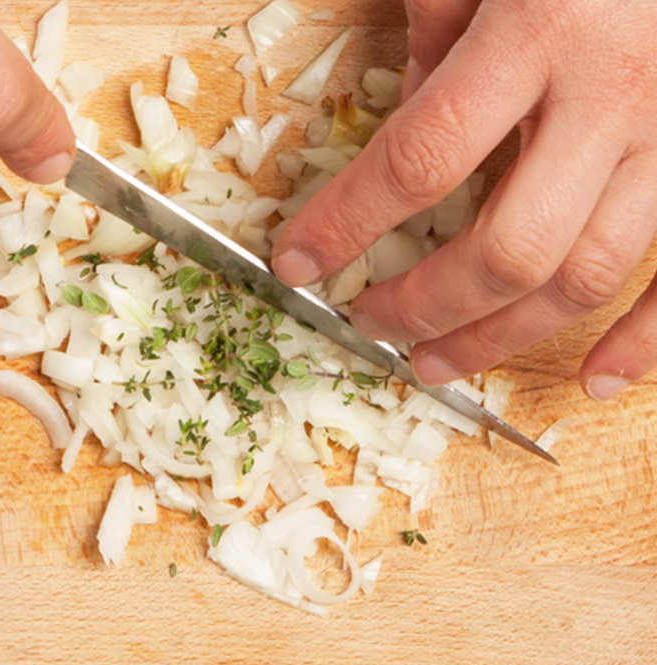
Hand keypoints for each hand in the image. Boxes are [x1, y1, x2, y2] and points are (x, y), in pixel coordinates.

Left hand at [271, 0, 656, 401]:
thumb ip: (437, 38)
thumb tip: (401, 131)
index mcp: (539, 35)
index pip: (420, 159)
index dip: (347, 225)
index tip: (295, 265)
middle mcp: (612, 97)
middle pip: (506, 246)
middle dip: (421, 304)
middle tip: (367, 322)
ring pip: (585, 276)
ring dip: (499, 337)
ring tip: (436, 362)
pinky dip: (642, 341)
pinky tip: (591, 377)